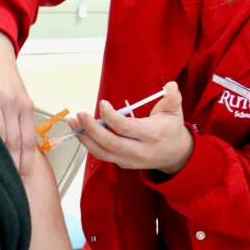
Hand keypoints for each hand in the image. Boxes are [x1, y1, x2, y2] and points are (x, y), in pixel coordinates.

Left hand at [71, 82, 191, 175]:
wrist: (176, 155)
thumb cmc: (171, 128)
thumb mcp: (175, 111)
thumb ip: (172, 98)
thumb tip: (171, 85)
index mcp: (151, 135)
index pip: (126, 128)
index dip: (111, 116)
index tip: (103, 103)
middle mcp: (140, 151)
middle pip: (111, 143)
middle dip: (92, 129)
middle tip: (79, 115)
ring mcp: (130, 160)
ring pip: (103, 152)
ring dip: (85, 138)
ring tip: (73, 123)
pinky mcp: (123, 163)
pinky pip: (103, 155)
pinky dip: (90, 144)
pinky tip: (81, 131)